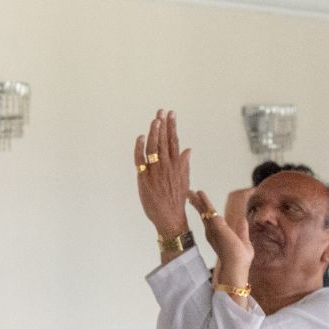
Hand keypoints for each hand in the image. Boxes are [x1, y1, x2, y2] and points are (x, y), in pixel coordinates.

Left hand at [134, 109, 191, 237]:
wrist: (170, 217)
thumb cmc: (176, 200)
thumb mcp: (184, 180)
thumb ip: (184, 164)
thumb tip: (188, 150)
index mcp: (177, 165)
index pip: (174, 141)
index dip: (172, 127)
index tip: (171, 114)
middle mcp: (167, 166)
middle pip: (164, 141)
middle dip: (163, 124)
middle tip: (161, 111)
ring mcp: (155, 171)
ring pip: (154, 147)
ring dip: (153, 132)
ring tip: (154, 120)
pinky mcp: (144, 178)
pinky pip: (140, 160)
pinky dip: (140, 148)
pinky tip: (140, 137)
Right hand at [189, 190, 251, 284]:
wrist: (235, 269)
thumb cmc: (240, 262)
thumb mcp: (244, 242)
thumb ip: (242, 230)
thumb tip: (242, 219)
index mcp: (219, 235)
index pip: (211, 220)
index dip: (205, 210)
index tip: (199, 202)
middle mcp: (213, 232)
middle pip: (204, 215)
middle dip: (198, 204)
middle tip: (190, 194)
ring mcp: (213, 229)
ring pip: (204, 211)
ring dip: (198, 201)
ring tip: (190, 192)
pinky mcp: (215, 226)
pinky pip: (208, 210)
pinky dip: (203, 201)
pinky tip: (199, 194)